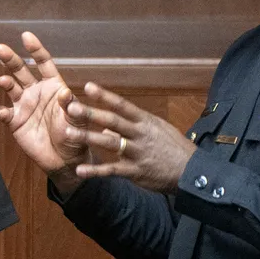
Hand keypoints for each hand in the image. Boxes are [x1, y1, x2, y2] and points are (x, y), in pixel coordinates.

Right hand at [0, 32, 88, 188]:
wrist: (64, 160)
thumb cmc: (75, 136)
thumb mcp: (79, 121)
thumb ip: (72, 107)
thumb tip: (66, 93)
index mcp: (53, 86)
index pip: (43, 63)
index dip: (35, 49)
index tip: (26, 36)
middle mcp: (36, 91)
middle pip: (21, 70)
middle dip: (10, 59)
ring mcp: (24, 105)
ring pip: (10, 87)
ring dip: (5, 82)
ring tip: (4, 81)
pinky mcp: (15, 122)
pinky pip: (6, 114)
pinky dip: (3, 112)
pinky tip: (4, 112)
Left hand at [64, 82, 196, 193]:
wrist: (192, 172)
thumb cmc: (174, 148)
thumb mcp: (157, 130)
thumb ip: (132, 126)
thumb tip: (108, 127)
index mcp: (145, 121)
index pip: (122, 105)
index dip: (105, 95)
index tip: (87, 86)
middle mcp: (140, 134)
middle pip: (112, 121)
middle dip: (91, 113)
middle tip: (71, 107)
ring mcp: (138, 153)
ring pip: (110, 143)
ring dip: (88, 137)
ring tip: (67, 133)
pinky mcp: (136, 172)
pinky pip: (113, 171)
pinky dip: (95, 171)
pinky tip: (79, 170)